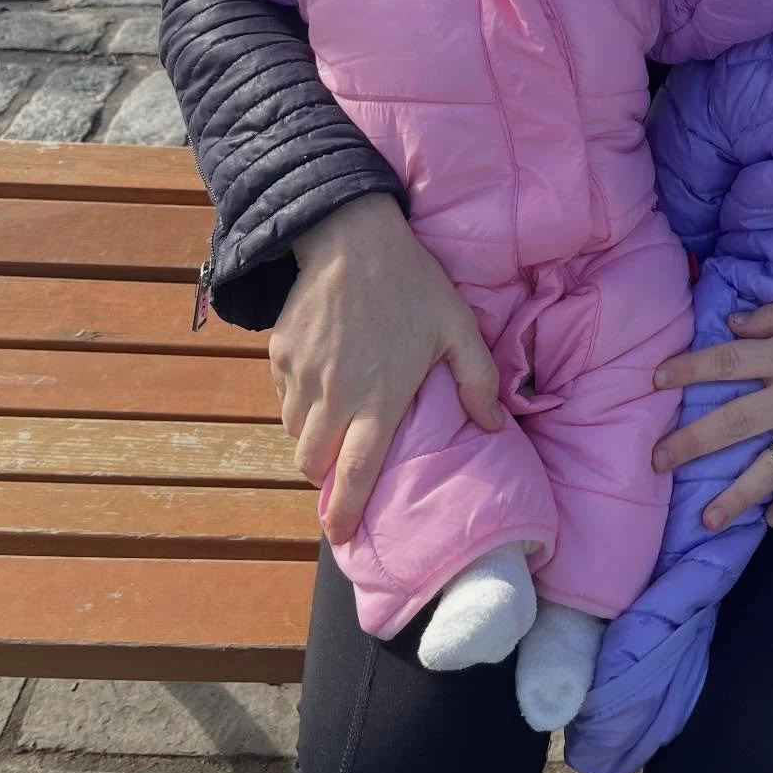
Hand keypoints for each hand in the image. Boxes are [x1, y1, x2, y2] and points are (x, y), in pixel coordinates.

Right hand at [271, 193, 502, 543]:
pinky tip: (324, 380)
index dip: (346, 514)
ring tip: (338, 420)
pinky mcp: (280, 356)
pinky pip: (285, 396)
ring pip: (296, 433)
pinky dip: (299, 402)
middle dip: (325, 477)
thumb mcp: (457, 326)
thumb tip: (492, 426)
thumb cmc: (413, 283)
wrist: (352, 236)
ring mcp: (301, 378)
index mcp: (378, 401)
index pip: (355, 475)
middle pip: (313, 465)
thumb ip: (478, 380)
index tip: (343, 537)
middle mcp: (334, 398)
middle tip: (344, 466)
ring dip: (313, 439)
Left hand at [652, 281, 772, 530]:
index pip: (725, 363)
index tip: (654, 381)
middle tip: (656, 463)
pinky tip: (772, 520)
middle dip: (690, 444)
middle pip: (733, 423)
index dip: (686, 370)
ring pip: (771, 468)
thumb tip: (731, 324)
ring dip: (736, 495)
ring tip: (706, 520)